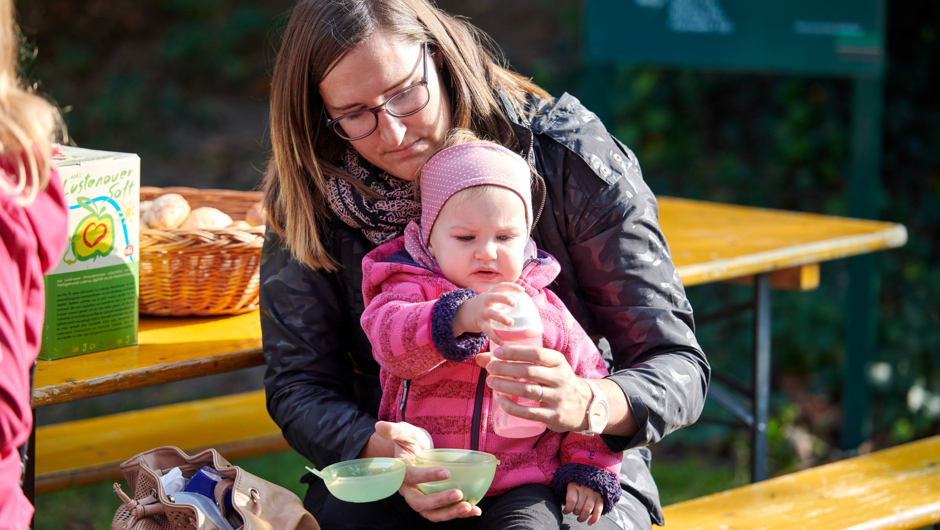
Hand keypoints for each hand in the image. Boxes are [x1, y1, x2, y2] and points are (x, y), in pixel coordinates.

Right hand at [374, 421, 481, 520]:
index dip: (426, 476)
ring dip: (450, 513)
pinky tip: (475, 510)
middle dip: (439, 502)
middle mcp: (409, 490)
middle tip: (458, 494)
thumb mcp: (404, 432)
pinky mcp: (434, 501)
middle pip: (420, 503)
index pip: (411, 477)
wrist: (416, 449)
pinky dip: (458, 514)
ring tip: (468, 508)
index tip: (446, 472)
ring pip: (432, 513)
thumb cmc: (410, 441)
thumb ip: (394, 430)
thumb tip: (380, 426)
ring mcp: (422, 498)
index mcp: (402, 474)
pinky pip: (444, 512)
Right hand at [453, 282, 524, 343]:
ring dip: (501, 318)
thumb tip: (524, 304)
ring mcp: (482, 312)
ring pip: (492, 314)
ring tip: (511, 323)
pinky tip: (502, 342)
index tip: (522, 290)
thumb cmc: (484, 306)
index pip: (501, 287)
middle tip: (514, 304)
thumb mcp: (490, 298)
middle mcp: (486, 301)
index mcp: (491, 294)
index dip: (512, 287)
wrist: (463, 313)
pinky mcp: (479, 323)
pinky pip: (487, 330)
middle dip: (504, 299)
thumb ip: (503, 299)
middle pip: (495, 297)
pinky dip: (494, 337)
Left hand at [476, 344, 591, 432]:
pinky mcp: (554, 416)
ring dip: (506, 386)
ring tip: (491, 382)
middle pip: (528, 371)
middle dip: (505, 369)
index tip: (497, 353)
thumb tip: (481, 358)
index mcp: (558, 362)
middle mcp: (560, 378)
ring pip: (528, 391)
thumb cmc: (558, 382)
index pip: (536, 353)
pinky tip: (500, 400)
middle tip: (490, 368)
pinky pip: (529, 412)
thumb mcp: (546, 368)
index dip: (514, 352)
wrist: (586, 406)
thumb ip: (518, 361)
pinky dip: (512, 406)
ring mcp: (558, 398)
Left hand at [563, 483, 603, 525]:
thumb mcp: (571, 483)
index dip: (567, 509)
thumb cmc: (579, 481)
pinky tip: (589, 523)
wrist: (594, 472)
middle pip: (578, 507)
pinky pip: (598, 511)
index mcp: (575, 485)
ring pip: (587, 510)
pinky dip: (594, 519)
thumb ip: (569, 494)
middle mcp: (585, 489)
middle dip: (575, 512)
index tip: (565, 511)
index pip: (571, 501)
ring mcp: (594, 494)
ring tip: (579, 518)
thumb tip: (566, 510)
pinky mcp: (601, 498)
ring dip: (582, 517)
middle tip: (574, 511)